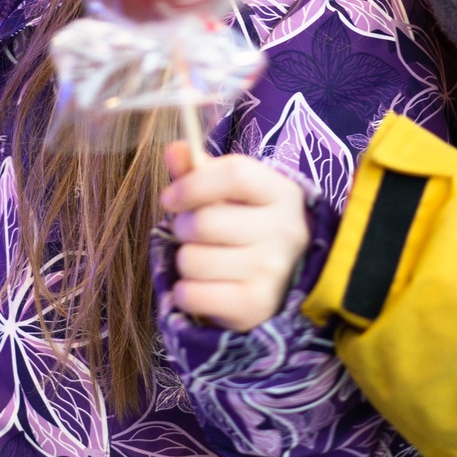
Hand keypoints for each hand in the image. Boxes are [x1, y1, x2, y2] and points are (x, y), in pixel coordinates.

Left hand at [159, 141, 311, 332]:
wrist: (282, 289)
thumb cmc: (248, 231)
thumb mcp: (232, 197)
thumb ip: (200, 172)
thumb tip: (175, 149)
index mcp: (283, 193)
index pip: (234, 174)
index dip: (192, 184)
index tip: (170, 198)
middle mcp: (286, 231)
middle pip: (205, 221)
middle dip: (183, 228)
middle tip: (192, 235)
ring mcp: (273, 271)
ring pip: (192, 259)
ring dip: (185, 261)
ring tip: (205, 262)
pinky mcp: (255, 306)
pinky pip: (191, 293)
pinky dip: (186, 293)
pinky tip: (204, 289)